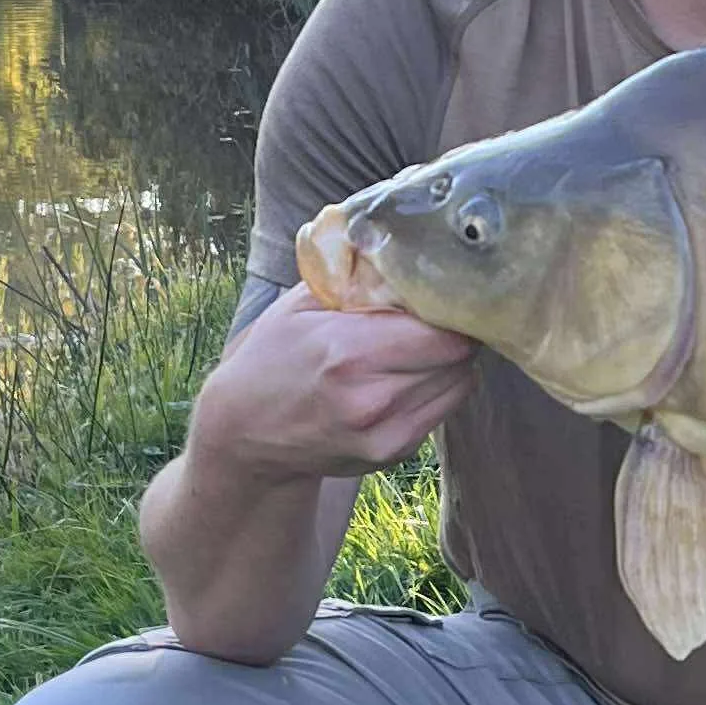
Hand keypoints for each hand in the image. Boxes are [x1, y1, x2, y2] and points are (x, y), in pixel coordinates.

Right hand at [192, 283, 480, 484]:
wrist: (245, 430)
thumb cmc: (274, 355)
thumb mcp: (302, 304)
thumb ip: (356, 276)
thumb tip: (410, 250)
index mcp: (349, 351)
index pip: (445, 332)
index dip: (450, 309)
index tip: (441, 294)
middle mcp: (371, 398)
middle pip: (459, 357)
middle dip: (454, 331)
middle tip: (435, 317)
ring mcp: (383, 433)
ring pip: (460, 384)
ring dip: (450, 362)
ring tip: (418, 347)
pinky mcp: (392, 454)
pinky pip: (443, 411)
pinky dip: (437, 389)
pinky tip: (406, 377)